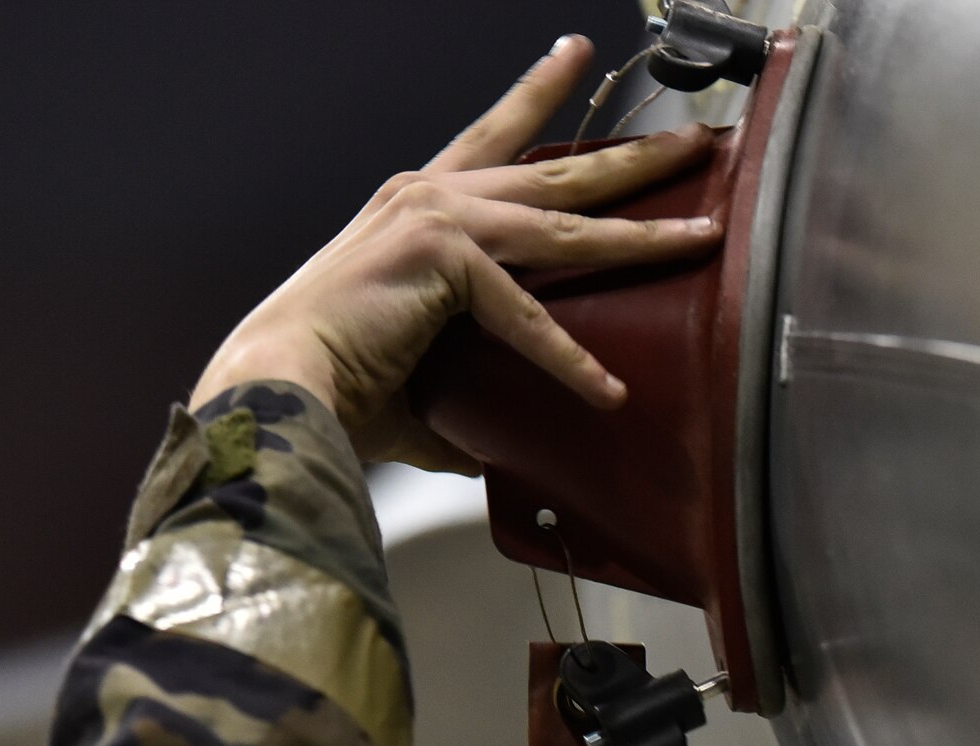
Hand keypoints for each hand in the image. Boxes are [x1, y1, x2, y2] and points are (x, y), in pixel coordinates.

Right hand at [190, 36, 721, 473]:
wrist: (278, 385)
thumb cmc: (324, 381)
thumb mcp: (405, 375)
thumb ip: (452, 406)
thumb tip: (478, 454)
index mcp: (411, 208)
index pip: (490, 140)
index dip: (535, 97)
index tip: (572, 56)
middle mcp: (427, 196)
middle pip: (551, 167)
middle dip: (628, 155)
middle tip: (690, 141)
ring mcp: (438, 216)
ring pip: (565, 221)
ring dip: (640, 229)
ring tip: (700, 233)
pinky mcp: (446, 255)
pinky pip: (529, 311)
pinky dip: (568, 359)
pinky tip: (604, 392)